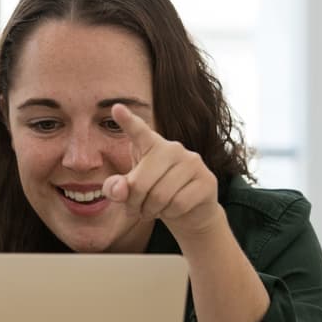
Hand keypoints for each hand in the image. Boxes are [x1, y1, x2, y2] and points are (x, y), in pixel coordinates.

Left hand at [102, 104, 223, 244]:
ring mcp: (193, 162)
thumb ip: (117, 188)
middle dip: (134, 202)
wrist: (190, 212)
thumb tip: (119, 190)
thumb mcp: (131, 192)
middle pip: (142, 181)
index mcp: (152, 145)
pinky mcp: (207, 180)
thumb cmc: (155, 196)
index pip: (138, 131)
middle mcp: (173, 148)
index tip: (115, 107)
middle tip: (135, 210)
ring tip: (152, 210)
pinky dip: (169, 214)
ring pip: (160, 195)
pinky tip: (171, 210)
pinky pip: (178, 204)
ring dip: (151, 210)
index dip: (127, 121)